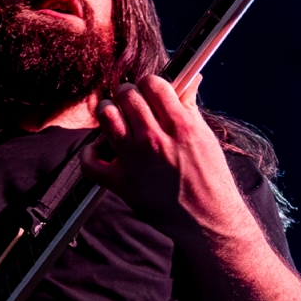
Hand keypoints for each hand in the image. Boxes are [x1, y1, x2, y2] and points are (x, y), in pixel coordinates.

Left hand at [79, 75, 245, 236]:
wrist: (208, 221)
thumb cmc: (210, 179)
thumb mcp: (205, 137)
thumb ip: (190, 107)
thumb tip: (189, 80)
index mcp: (180, 125)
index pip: (152, 83)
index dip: (149, 84)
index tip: (151, 92)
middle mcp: (155, 140)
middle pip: (126, 95)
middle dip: (128, 95)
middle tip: (133, 105)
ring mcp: (135, 162)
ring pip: (106, 117)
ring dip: (109, 112)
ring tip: (116, 120)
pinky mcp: (122, 184)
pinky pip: (90, 162)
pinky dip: (91, 153)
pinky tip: (102, 150)